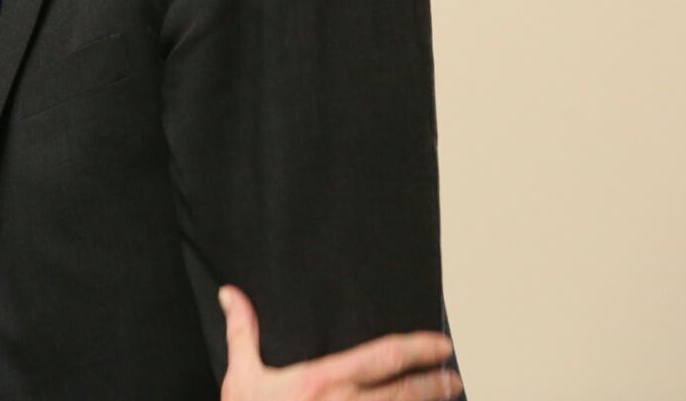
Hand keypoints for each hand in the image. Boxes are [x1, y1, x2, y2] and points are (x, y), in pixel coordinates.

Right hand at [218, 286, 462, 400]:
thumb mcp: (241, 377)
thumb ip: (242, 332)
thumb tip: (231, 294)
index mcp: (323, 380)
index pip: (383, 357)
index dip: (418, 348)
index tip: (440, 344)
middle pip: (405, 393)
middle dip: (434, 384)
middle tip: (454, 377)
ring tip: (447, 398)